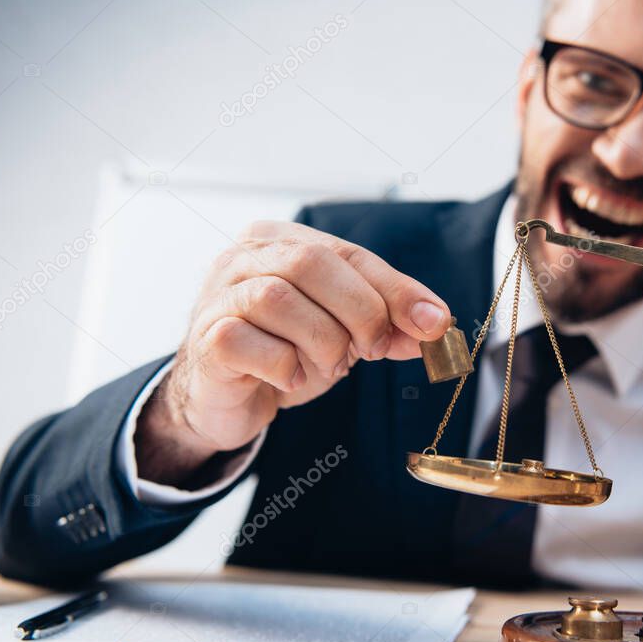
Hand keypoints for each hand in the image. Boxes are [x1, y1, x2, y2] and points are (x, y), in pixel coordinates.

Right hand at [135, 220, 450, 484]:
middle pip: (313, 264)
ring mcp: (219, 294)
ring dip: (321, 341)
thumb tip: (435, 327)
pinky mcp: (207, 338)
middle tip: (373, 350)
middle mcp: (245, 256)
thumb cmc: (285, 352)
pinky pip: (248, 341)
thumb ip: (386, 325)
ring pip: (279, 299)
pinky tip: (290, 378)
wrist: (227, 400)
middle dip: (360, 311)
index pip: (350, 253)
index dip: (396, 289)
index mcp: (282, 240)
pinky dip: (283, 365)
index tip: (435, 322)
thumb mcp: (344, 334)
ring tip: (329, 365)